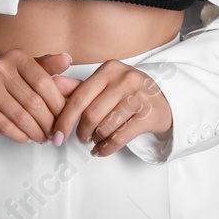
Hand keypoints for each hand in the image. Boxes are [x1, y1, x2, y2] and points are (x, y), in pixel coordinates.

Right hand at [0, 50, 75, 143]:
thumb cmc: (5, 80)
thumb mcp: (26, 69)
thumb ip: (48, 66)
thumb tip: (67, 59)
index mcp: (17, 58)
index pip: (44, 83)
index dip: (57, 104)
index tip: (64, 116)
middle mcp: (0, 68)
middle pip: (34, 102)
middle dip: (48, 122)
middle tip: (54, 132)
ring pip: (21, 117)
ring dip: (36, 132)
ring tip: (43, 137)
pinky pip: (5, 126)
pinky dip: (19, 136)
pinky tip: (26, 137)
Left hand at [49, 61, 171, 157]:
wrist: (165, 101)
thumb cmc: (129, 94)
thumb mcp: (105, 85)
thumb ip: (79, 87)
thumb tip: (53, 85)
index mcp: (109, 69)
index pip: (79, 97)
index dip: (65, 119)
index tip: (56, 135)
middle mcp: (125, 79)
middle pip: (91, 115)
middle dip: (82, 133)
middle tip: (82, 138)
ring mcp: (139, 96)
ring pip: (105, 128)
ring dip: (96, 141)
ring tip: (96, 141)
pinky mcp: (149, 115)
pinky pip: (119, 138)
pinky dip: (106, 148)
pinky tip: (102, 149)